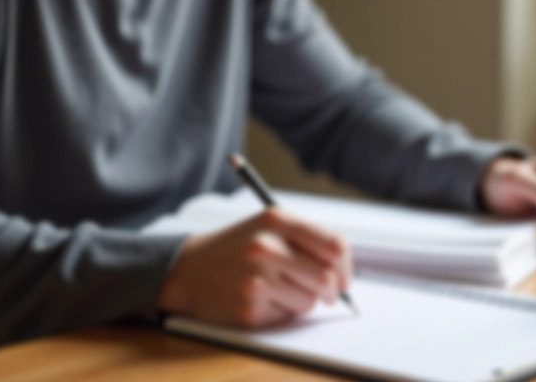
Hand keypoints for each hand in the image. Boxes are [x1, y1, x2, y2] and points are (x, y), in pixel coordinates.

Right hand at [157, 208, 352, 327]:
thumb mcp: (269, 226)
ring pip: (309, 301)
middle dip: (334, 291)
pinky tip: (264, 298)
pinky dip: (283, 311)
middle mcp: (266, 247)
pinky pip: (287, 316)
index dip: (346, 266)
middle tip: (329, 294)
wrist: (189, 268)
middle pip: (326, 279)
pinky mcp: (248, 309)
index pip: (334, 246)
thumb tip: (344, 272)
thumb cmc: (239, 246)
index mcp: (277, 220)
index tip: (345, 277)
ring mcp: (256, 280)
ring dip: (305, 300)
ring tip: (282, 290)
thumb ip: (307, 239)